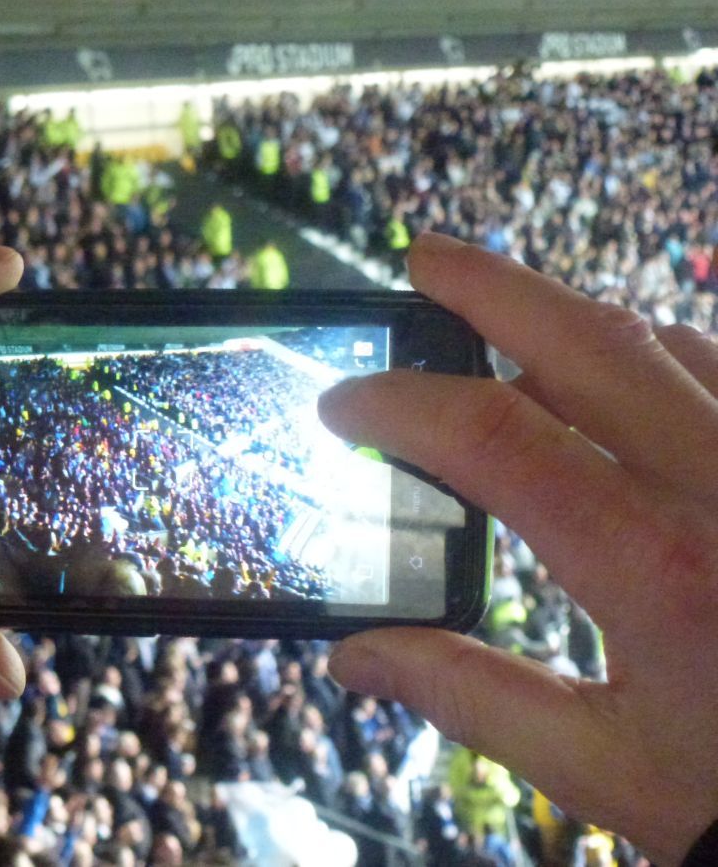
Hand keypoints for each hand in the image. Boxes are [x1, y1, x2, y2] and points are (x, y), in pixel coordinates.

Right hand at [318, 232, 717, 864]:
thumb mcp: (605, 763)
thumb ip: (471, 696)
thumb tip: (354, 659)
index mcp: (652, 560)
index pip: (496, 435)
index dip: (402, 405)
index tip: (344, 407)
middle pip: (589, 340)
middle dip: (492, 288)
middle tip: (424, 261)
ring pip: (664, 343)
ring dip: (569, 321)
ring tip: (501, 321)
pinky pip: (717, 371)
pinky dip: (647, 354)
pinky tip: (609, 376)